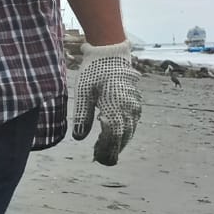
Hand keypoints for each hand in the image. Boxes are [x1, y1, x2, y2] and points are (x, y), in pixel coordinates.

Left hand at [71, 41, 140, 165]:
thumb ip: (82, 115)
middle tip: (99, 158)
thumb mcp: (83, 92)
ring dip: (117, 144)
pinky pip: (132, 125)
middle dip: (112, 150)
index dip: (106, 149)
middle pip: (123, 137)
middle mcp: (129, 108)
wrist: (111, 55)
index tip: (97, 158)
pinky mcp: (135, 105)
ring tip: (103, 151)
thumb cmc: (94, 72)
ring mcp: (134, 107)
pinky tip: (112, 137)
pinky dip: (122, 134)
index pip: (114, 136)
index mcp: (115, 106)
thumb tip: (79, 138)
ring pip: (129, 132)